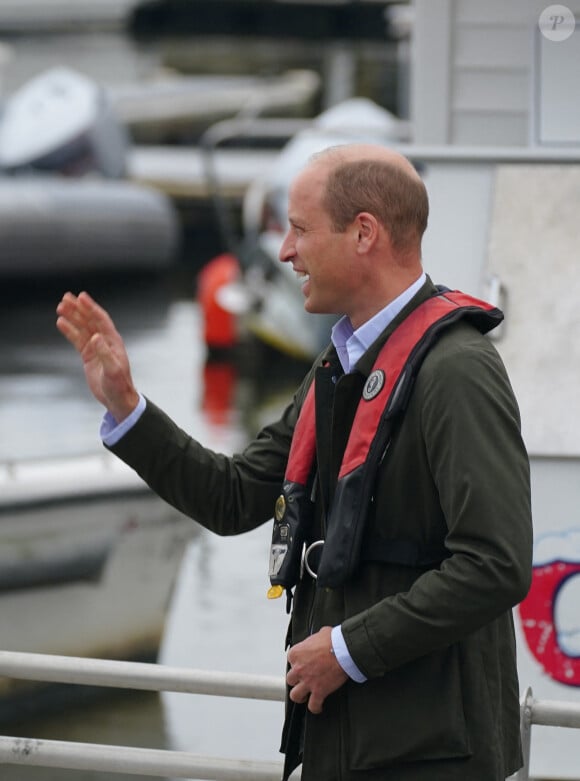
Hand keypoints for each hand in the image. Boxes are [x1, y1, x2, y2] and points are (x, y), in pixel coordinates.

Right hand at [56, 291, 139, 421]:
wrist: (117, 398)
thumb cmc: (119, 385)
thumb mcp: (113, 370)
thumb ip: (104, 353)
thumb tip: (95, 337)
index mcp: (113, 341)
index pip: (101, 320)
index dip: (91, 308)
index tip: (81, 297)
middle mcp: (105, 341)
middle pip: (90, 320)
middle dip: (79, 308)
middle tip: (66, 297)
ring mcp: (96, 347)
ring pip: (82, 328)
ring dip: (72, 317)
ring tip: (60, 307)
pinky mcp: (88, 355)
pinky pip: (77, 339)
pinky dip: (69, 331)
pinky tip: (61, 323)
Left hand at [286, 626, 347, 713]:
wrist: (344, 651)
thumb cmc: (334, 641)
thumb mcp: (320, 633)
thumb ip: (315, 639)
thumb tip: (319, 639)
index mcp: (297, 653)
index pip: (291, 660)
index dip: (298, 662)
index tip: (304, 663)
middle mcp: (299, 668)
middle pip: (290, 679)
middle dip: (297, 679)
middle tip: (303, 679)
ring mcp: (307, 681)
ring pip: (295, 695)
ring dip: (300, 696)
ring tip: (305, 696)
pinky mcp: (319, 691)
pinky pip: (313, 705)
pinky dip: (315, 707)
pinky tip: (318, 706)